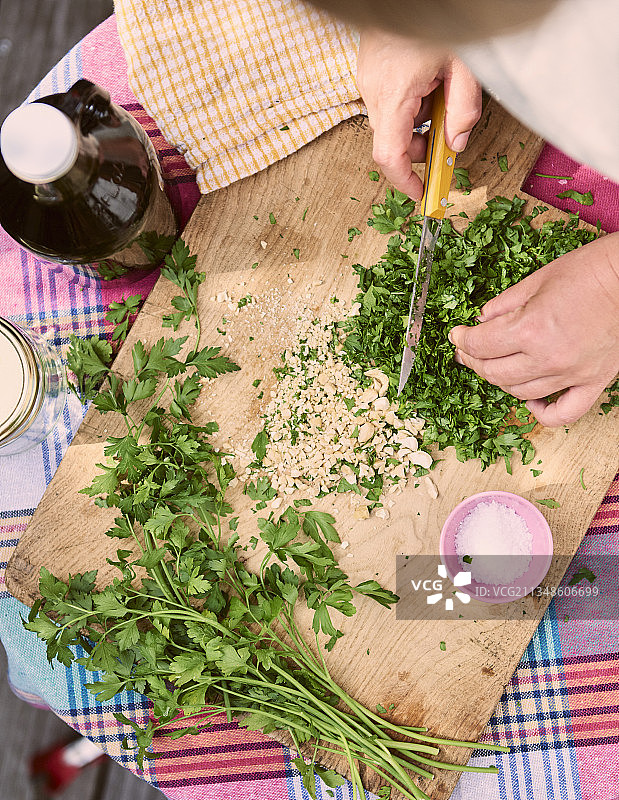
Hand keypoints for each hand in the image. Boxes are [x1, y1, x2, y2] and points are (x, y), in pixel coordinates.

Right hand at [357, 29, 481, 197]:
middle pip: (391, 142)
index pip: (390, 156)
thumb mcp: (465, 65)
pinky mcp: (369, 72)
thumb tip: (456, 145)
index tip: (420, 193)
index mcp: (394, 94)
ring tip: (440, 95)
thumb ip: (464, 110)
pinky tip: (426, 82)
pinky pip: (387, 103)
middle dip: (418, 147)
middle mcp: (373, 91)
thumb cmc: (438, 17)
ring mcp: (367, 81)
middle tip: (446, 136)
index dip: (404, 181)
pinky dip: (408, 105)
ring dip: (415, 123)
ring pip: (390, 123)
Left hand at [449, 233, 618, 426]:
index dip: (462, 340)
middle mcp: (548, 357)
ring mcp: (572, 374)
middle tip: (467, 352)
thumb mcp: (537, 280)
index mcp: (530, 328)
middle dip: (474, 362)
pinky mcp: (594, 382)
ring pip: (521, 393)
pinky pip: (564, 413)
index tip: (457, 335)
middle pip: (495, 373)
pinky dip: (543, 412)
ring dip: (501, 382)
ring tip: (494, 368)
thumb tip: (481, 320)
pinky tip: (531, 400)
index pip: (481, 345)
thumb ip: (504, 304)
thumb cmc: (590, 272)